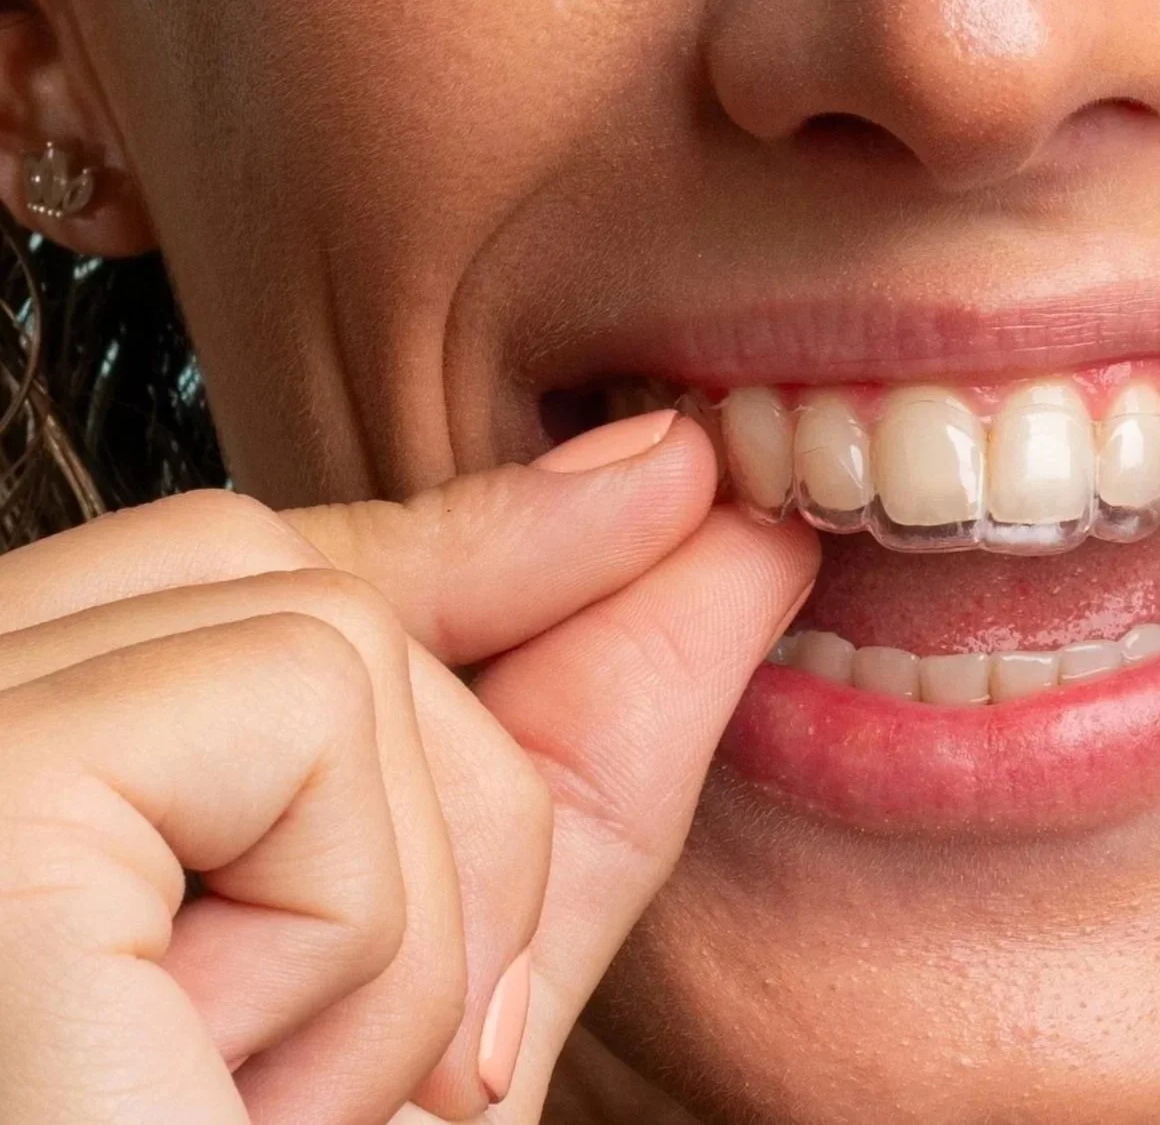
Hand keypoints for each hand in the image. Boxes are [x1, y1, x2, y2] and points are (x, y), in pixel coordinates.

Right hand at [0, 412, 817, 1123]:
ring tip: (263, 1118)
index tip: (666, 485)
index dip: (469, 545)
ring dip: (402, 923)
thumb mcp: (439, 995)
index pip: (240, 577)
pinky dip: (362, 938)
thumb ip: (557, 761)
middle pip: (291, 591)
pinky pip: (303, 727)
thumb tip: (705, 519)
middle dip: (461, 799)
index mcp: (23, 803)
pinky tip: (228, 1094)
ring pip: (329, 651)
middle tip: (411, 1070)